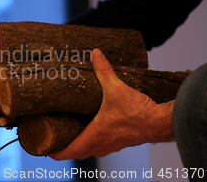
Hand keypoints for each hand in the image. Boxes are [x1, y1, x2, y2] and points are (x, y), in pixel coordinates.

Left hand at [49, 49, 174, 159]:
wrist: (161, 122)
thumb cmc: (139, 112)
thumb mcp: (116, 88)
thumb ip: (104, 70)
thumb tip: (95, 53)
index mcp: (95, 134)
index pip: (70, 151)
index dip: (55, 152)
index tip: (45, 148)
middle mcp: (102, 143)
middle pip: (78, 153)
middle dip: (65, 148)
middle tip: (55, 139)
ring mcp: (113, 145)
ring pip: (91, 151)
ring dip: (81, 145)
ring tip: (71, 133)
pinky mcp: (122, 142)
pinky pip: (103, 146)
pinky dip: (94, 142)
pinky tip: (94, 129)